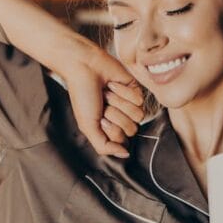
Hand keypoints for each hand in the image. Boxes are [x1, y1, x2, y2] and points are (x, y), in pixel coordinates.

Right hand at [58, 44, 144, 158]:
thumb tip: (125, 154)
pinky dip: (124, 92)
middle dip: (115, 115)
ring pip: (138, 115)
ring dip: (119, 102)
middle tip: (103, 104)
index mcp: (109, 128)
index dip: (111, 129)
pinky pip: (139, 99)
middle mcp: (121, 118)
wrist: (84, 67)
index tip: (99, 117)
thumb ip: (103, 146)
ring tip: (107, 93)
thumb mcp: (87, 125)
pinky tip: (113, 85)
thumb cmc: (82, 95)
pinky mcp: (136, 89)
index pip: (122, 140)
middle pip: (132, 129)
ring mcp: (129, 104)